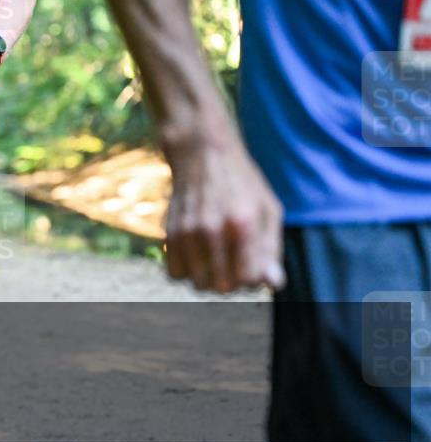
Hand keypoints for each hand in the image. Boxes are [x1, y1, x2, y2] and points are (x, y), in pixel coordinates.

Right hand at [163, 138, 285, 293]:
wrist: (201, 154)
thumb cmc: (242, 183)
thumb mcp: (268, 210)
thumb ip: (271, 249)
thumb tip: (271, 284)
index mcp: (242, 224)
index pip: (249, 279)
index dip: (255, 278)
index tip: (254, 264)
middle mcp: (211, 230)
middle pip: (222, 287)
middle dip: (233, 282)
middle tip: (235, 262)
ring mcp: (186, 232)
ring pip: (198, 285)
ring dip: (210, 278)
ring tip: (217, 258)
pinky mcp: (169, 233)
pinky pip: (175, 274)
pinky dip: (187, 272)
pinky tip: (197, 255)